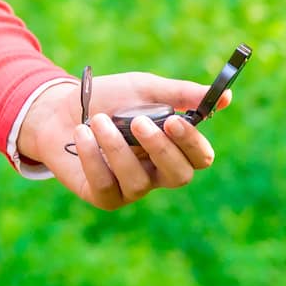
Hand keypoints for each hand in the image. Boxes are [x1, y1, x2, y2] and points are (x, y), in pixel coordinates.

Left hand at [16, 72, 231, 210]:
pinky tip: (81, 134)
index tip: (174, 121)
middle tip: (138, 122)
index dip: (192, 143)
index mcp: (174, 146)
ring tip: (97, 120)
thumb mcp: (143, 89)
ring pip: (139, 181)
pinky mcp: (104, 196)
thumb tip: (227, 98)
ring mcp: (131, 188)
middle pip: (178, 176)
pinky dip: (93, 157)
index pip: (200, 157)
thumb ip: (181, 94)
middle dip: (160, 149)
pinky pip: (106, 185)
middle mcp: (157, 172)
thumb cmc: (108, 99)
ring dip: (116, 147)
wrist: (58, 108)